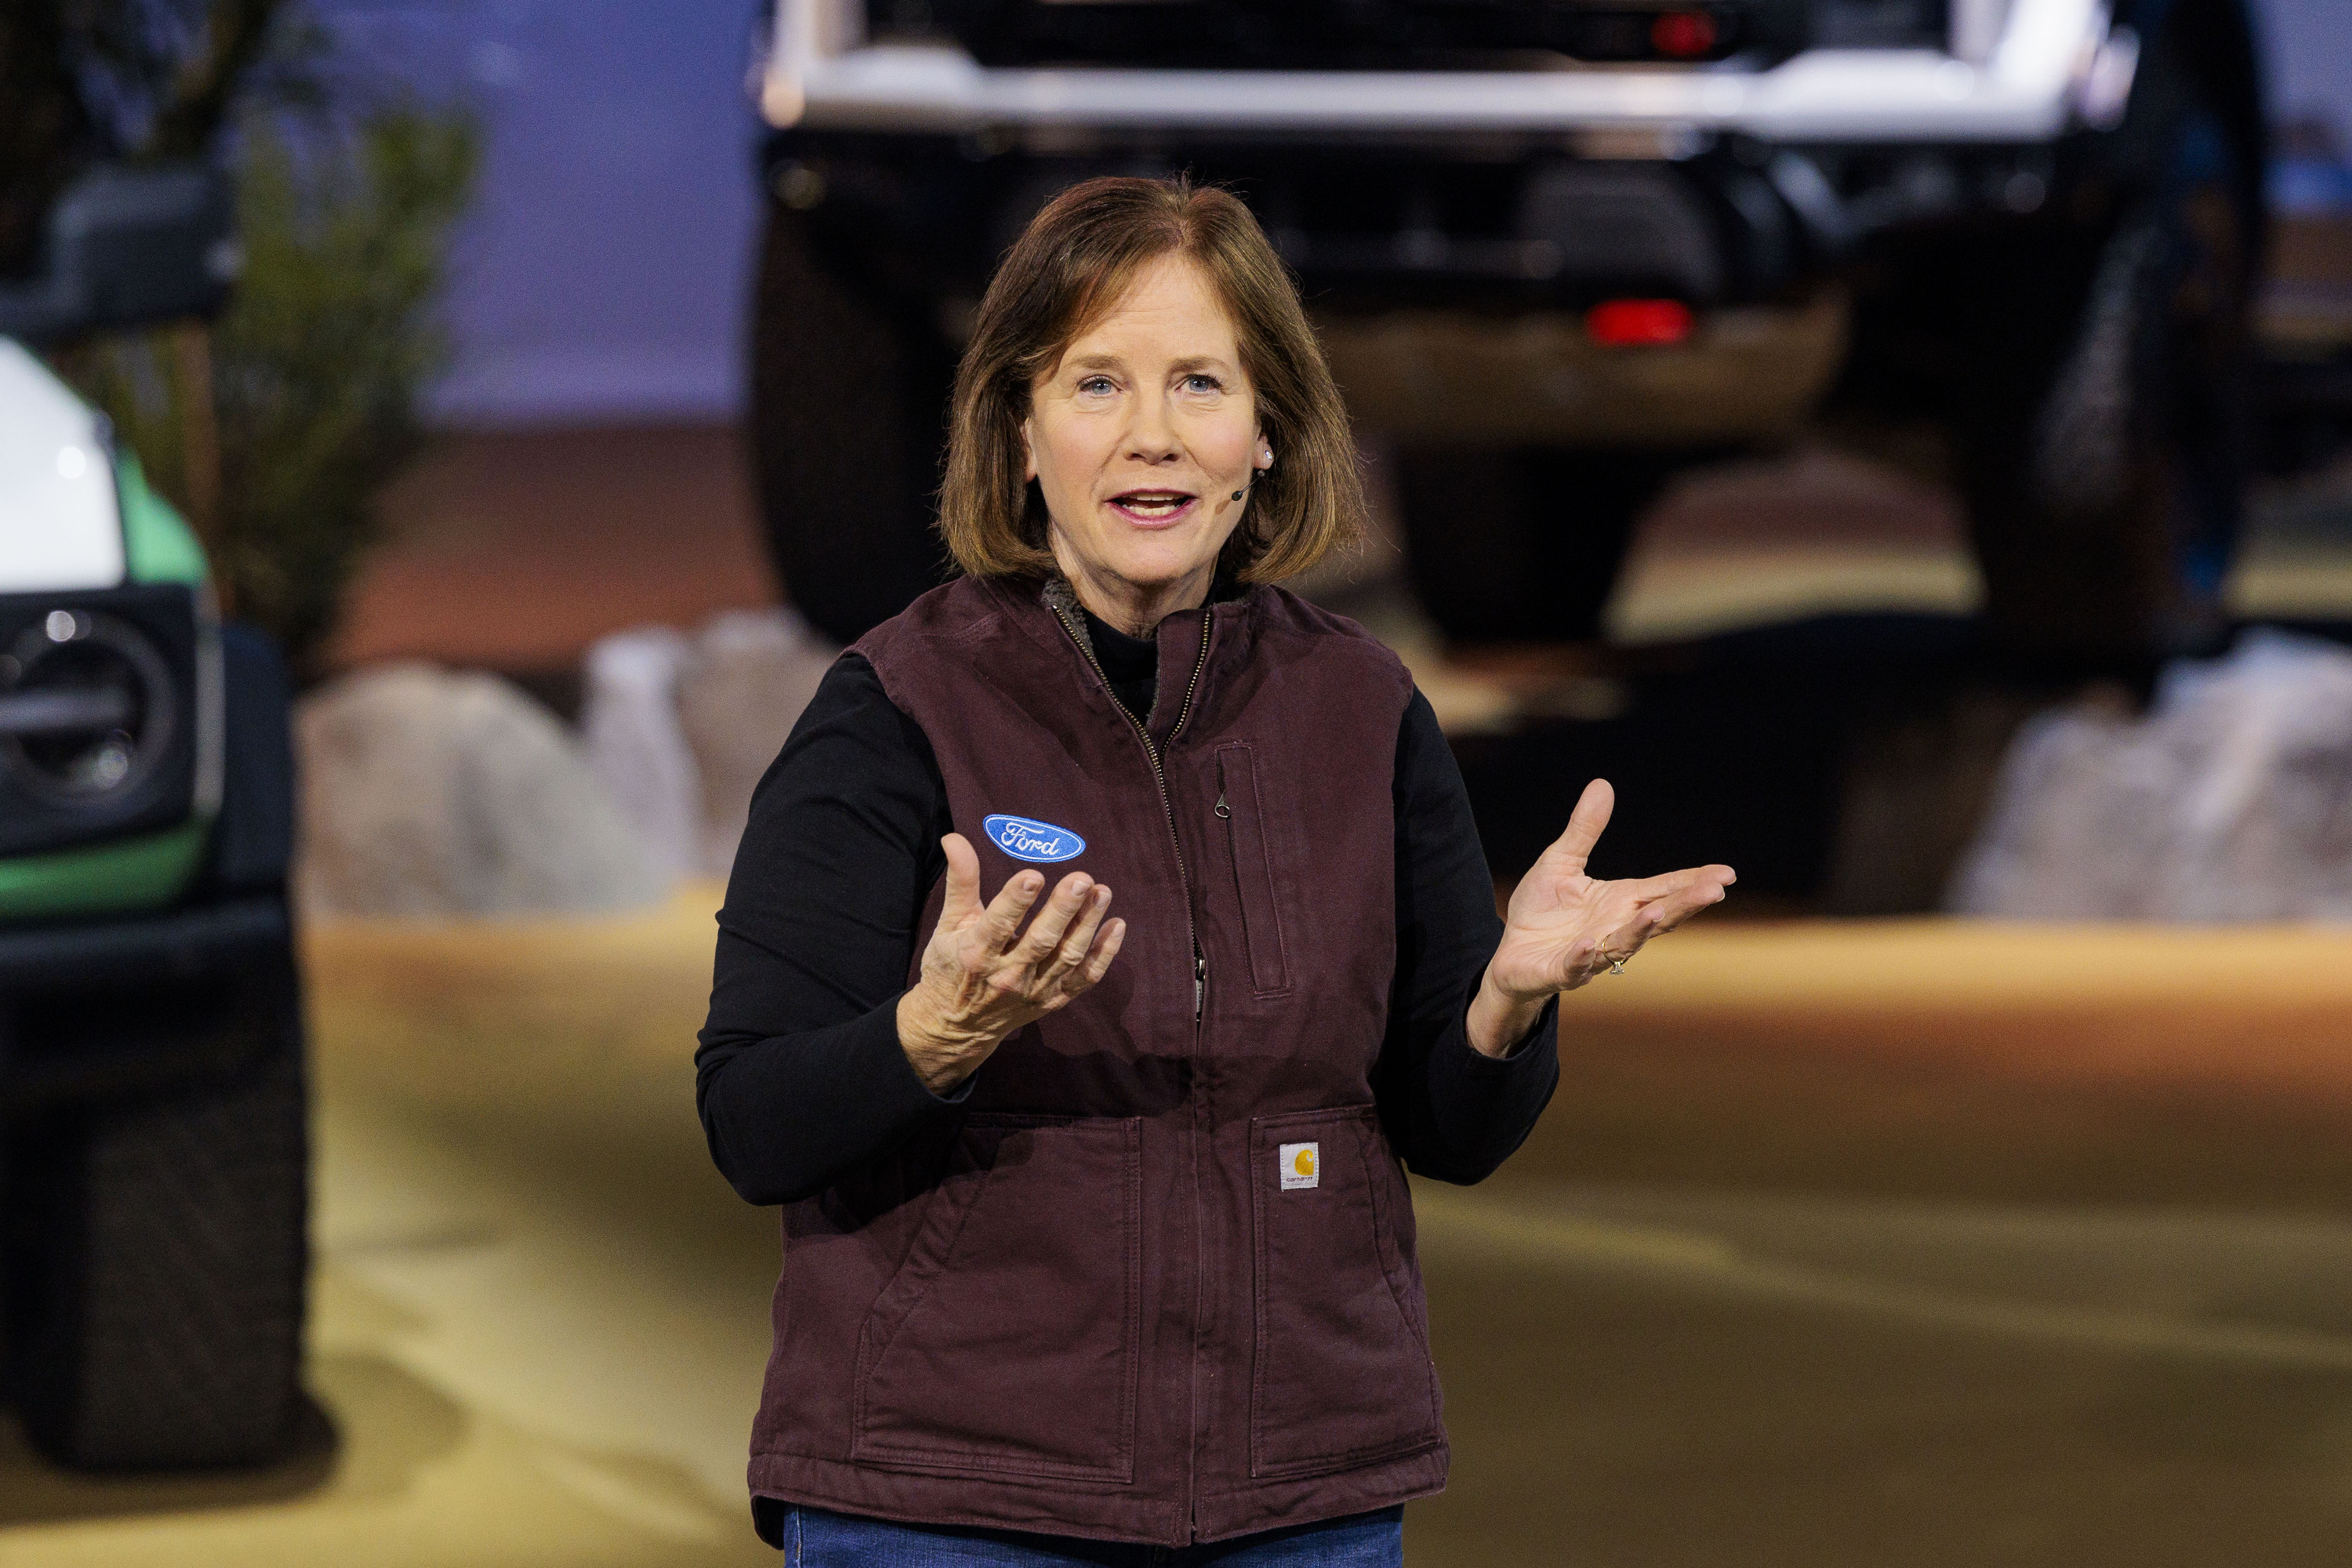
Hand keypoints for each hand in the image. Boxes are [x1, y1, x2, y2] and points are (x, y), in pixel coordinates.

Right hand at [896, 833, 1126, 1092]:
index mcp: (977, 953)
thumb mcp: (948, 924)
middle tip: (1082, 879)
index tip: (1033, 874)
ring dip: (1088, 925)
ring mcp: (1034, 991)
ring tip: (1102, 892)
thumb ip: (960, 882)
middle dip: (1064, 910)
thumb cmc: (951, 966)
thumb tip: (954, 837)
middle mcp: (1007, 976)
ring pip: (1067, 958)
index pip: (999, 924)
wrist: (957, 1026)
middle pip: (1041, 941)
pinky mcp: (1053, 1000)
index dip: (1016, 900)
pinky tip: (1117, 925)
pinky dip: (1104, 955)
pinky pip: (1085, 979)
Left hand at [1467, 779, 1733, 1057]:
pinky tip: (1589, 944)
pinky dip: (1583, 957)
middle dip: (1685, 904)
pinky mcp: (1561, 970)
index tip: (1727, 874)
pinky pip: (1575, 966)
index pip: (1664, 889)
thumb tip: (1602, 784)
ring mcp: (1592, 953)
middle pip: (1657, 917)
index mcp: (1620, 901)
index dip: (1693, 882)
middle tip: (1714, 891)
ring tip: (1659, 912)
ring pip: (1624, 943)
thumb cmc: (1541, 910)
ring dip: (1641, 929)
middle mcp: (1614, 927)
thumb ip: (1584, 830)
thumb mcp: (1561, 862)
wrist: (1510, 953)